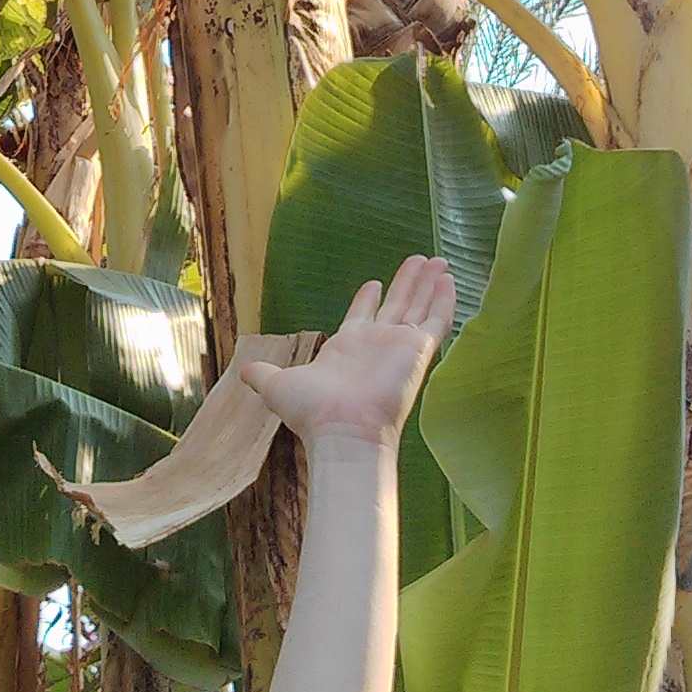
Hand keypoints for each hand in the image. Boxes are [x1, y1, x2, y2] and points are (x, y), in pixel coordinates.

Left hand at [244, 256, 455, 455]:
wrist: (342, 430)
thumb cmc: (312, 412)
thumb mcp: (277, 386)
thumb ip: (263, 374)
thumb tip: (243, 373)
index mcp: (346, 349)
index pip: (363, 316)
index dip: (369, 298)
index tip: (375, 282)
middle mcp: (376, 344)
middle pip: (397, 305)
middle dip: (408, 283)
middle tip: (419, 261)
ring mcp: (399, 346)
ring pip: (419, 306)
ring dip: (429, 284)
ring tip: (438, 261)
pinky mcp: (418, 349)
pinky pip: (436, 319)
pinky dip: (444, 299)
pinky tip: (448, 280)